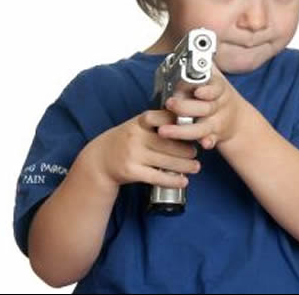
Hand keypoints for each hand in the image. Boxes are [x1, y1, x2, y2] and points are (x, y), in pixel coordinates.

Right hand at [86, 110, 200, 188]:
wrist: (100, 160)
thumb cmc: (126, 140)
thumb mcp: (137, 125)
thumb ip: (157, 122)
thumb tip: (187, 121)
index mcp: (139, 122)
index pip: (162, 118)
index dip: (178, 122)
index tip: (193, 127)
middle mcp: (136, 136)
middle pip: (168, 143)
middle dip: (186, 149)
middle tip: (197, 152)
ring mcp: (133, 154)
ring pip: (165, 161)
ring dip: (184, 165)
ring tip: (196, 167)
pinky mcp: (132, 171)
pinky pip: (156, 177)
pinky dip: (172, 180)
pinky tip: (183, 181)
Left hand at [159, 64, 249, 149]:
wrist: (238, 120)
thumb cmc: (219, 96)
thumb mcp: (215, 78)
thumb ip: (205, 65)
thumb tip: (196, 38)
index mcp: (218, 89)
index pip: (214, 88)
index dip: (206, 90)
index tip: (197, 91)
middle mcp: (219, 105)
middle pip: (205, 107)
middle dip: (186, 107)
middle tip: (170, 104)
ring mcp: (218, 121)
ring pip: (202, 127)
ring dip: (183, 130)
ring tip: (164, 131)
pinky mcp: (215, 135)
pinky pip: (211, 140)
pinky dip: (208, 142)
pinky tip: (203, 144)